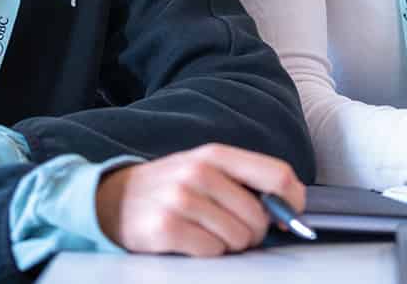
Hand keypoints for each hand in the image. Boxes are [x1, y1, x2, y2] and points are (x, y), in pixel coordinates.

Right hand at [95, 144, 304, 255]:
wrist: (113, 199)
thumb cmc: (172, 187)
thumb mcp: (206, 169)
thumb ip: (245, 181)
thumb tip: (289, 208)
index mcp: (217, 154)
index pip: (276, 174)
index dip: (292, 200)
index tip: (292, 215)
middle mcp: (200, 172)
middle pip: (258, 216)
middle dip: (254, 232)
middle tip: (235, 230)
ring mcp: (181, 199)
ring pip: (237, 237)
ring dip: (229, 244)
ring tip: (208, 232)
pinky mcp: (165, 228)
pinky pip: (211, 251)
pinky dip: (207, 253)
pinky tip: (190, 240)